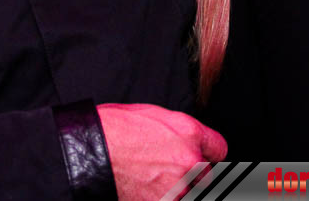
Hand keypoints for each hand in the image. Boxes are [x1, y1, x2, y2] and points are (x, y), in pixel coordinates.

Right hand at [97, 103, 226, 200]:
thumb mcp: (150, 115)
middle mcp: (188, 159)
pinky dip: (160, 197)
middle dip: (191, 175)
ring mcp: (177, 185)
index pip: (218, 148)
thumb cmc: (111, 129)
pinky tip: (144, 190)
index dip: (207, 154)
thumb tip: (179, 141)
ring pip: (188, 192)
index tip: (202, 158)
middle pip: (206, 175)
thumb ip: (174, 131)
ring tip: (150, 181)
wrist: (90, 151)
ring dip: (176, 189)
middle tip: (168, 172)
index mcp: (187, 131)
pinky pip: (172, 200)